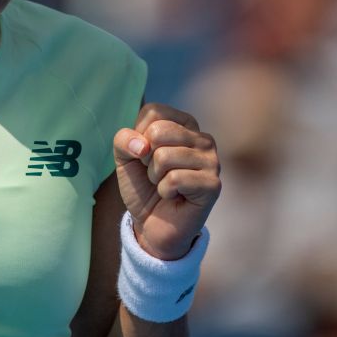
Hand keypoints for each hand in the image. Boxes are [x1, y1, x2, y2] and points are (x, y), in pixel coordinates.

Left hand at [113, 101, 220, 260]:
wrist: (153, 225)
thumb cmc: (144, 186)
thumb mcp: (124, 157)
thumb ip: (124, 140)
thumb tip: (142, 145)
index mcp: (185, 124)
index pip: (153, 112)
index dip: (138, 136)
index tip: (145, 156)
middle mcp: (203, 138)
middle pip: (158, 131)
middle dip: (146, 158)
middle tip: (156, 173)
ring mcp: (212, 161)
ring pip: (164, 156)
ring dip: (155, 177)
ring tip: (166, 186)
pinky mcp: (212, 184)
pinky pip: (174, 179)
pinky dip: (165, 192)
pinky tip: (175, 197)